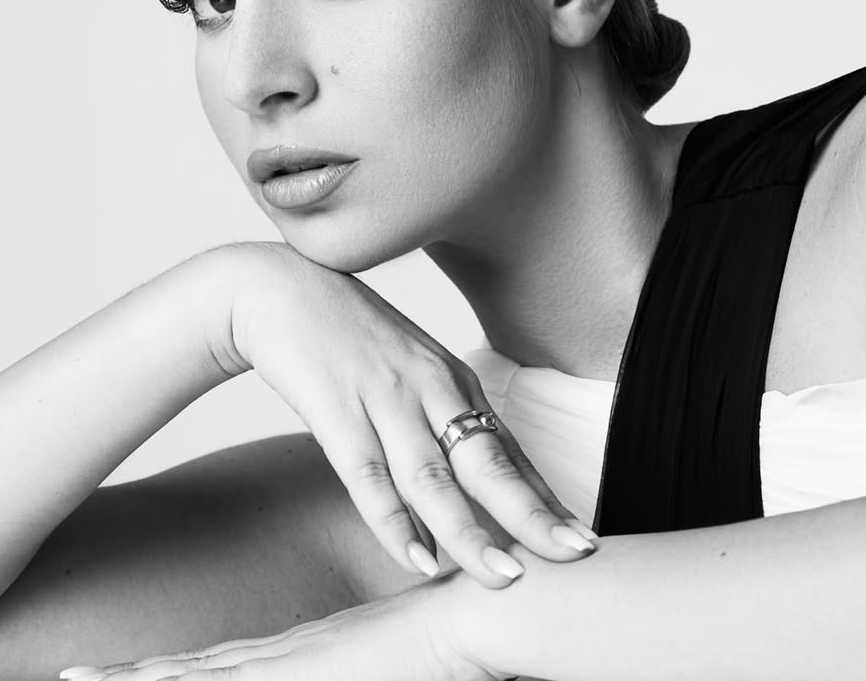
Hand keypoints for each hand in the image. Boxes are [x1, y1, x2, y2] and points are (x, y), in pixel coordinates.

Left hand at [61, 570, 502, 680]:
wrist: (494, 601)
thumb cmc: (480, 635)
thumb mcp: (434, 660)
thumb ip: (409, 663)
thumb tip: (404, 660)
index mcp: (326, 649)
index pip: (240, 666)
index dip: (188, 672)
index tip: (141, 675)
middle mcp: (302, 651)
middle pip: (206, 667)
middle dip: (140, 678)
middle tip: (76, 677)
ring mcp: (301, 660)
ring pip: (202, 678)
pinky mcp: (310, 670)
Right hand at [212, 242, 597, 588]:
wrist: (284, 290)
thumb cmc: (354, 338)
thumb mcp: (413, 369)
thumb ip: (444, 418)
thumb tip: (481, 479)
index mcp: (454, 380)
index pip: (509, 450)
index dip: (544, 496)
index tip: (581, 535)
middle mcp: (430, 389)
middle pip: (487, 461)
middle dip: (531, 513)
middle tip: (574, 553)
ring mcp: (384, 398)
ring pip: (433, 477)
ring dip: (468, 530)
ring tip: (502, 576)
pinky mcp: (337, 410)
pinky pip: (367, 474)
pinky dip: (392, 520)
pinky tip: (415, 558)